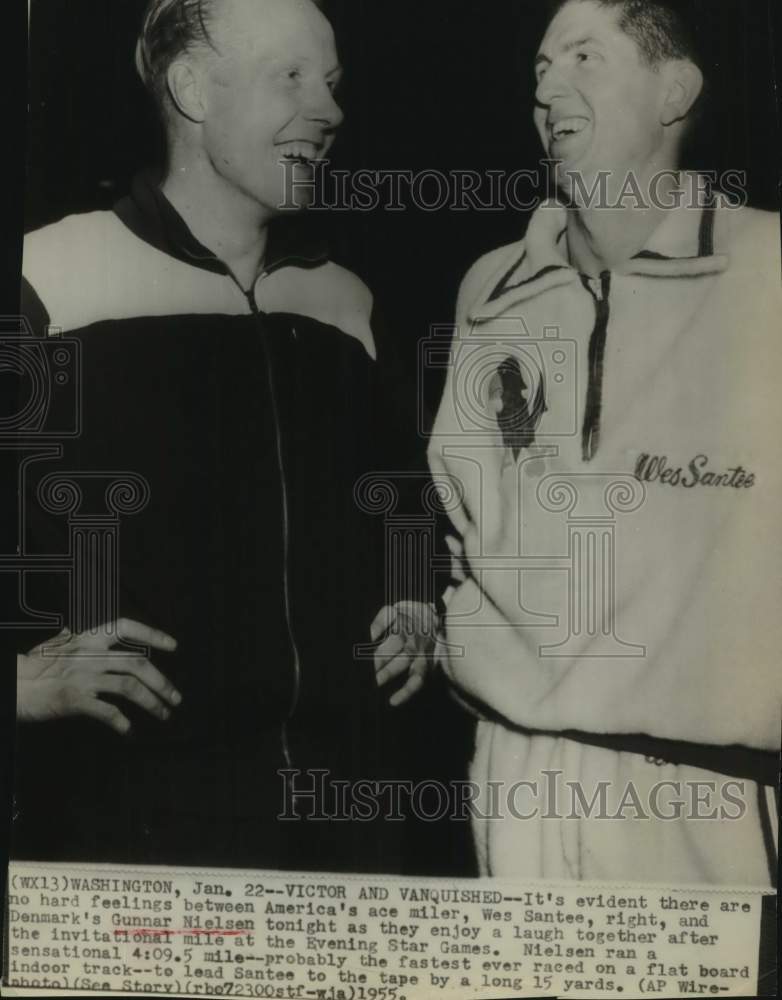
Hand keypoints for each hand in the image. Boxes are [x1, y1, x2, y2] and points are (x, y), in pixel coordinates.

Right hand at [17, 619, 180, 734]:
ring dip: (152, 702)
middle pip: (137, 664)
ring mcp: (84, 677)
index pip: (126, 627)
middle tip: (176, 698)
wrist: (11, 686)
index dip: (152, 634)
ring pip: (129, 687)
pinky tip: (129, 730)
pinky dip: (121, 722)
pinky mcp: (75, 700)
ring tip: (164, 714)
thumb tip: (70, 630)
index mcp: (87, 639)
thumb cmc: (28, 668)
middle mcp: (90, 656)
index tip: (173, 646)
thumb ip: (66, 639)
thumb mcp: (50, 646)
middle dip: (162, 682)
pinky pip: (106, 710)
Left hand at [371, 602, 437, 706]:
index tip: (357, 649)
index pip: (383, 626)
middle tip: (361, 670)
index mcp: (402, 621)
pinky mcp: (426, 666)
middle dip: (376, 659)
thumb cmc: (408, 617)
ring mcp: (420, 652)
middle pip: (393, 646)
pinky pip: (418, 680)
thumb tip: (367, 635)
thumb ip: (379, 622)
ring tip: (373, 681)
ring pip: (404, 662)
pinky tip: (393, 701)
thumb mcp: (392, 612)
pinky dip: (407, 691)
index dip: (372, 634)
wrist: (436, 619)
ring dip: (387, 672)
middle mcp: (411, 636)